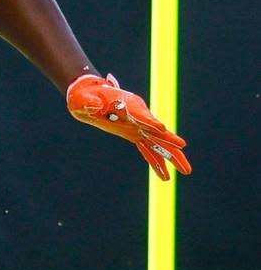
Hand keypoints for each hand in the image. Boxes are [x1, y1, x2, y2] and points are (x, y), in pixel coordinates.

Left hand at [66, 73, 191, 180]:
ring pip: (157, 143)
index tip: (161, 129)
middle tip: (183, 148)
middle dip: (169, 141)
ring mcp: (136, 126)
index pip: (141, 115)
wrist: (86, 94)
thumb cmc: (84, 96)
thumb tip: (95, 106)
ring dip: (171, 156)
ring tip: (186, 171)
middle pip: (157, 131)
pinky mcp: (132, 134)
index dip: (150, 122)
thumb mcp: (82, 98)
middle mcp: (137, 116)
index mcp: (127, 105)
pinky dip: (156, 161)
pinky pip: (147, 149)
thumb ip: (89, 102)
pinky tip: (165, 176)